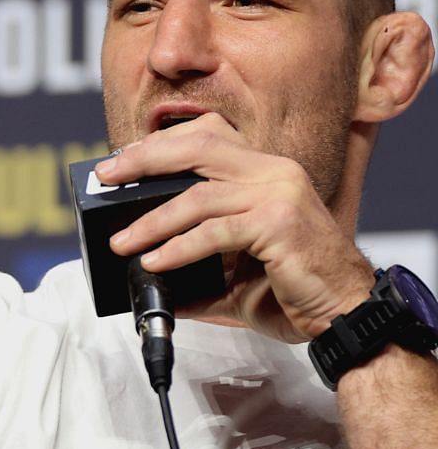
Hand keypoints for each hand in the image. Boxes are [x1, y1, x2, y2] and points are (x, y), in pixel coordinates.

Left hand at [96, 114, 374, 341]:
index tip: (120, 162)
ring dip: (151, 220)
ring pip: (199, 194)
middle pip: (198, 146)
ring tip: (120, 242)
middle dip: (144, 160)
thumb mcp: (232, 269)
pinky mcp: (280, 224)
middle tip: (107, 178)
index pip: (207, 136)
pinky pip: (215, 231)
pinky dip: (178, 247)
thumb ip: (192, 260)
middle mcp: (274, 172)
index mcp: (264, 171)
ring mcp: (280, 194)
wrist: (342, 313)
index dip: (159, 145)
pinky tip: (154, 261)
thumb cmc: (291, 288)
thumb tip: (142, 271)